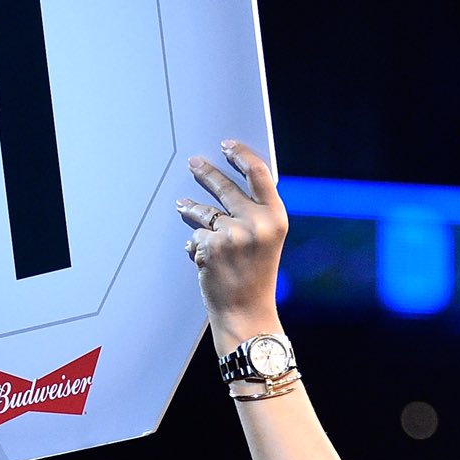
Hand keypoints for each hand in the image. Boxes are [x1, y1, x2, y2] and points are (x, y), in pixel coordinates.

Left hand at [176, 141, 287, 348]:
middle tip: (193, 163)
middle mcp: (257, 223)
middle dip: (206, 173)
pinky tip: (204, 262)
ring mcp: (232, 234)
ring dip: (191, 210)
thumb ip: (255, 215)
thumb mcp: (267, 241)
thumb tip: (228, 187)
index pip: (259, 174)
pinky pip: (196, 238)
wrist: (246, 313)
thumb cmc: (255, 279)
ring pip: (204, 214)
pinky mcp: (211, 247)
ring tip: (182, 205)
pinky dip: (196, 248)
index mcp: (276, 218)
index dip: (241, 155)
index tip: (227, 146)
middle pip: (226, 187)